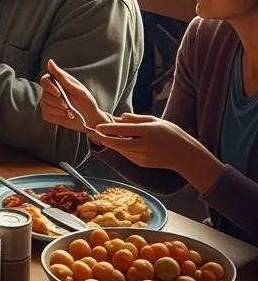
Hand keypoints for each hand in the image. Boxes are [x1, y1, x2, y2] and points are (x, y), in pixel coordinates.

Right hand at [39, 59, 109, 133]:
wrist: (91, 119)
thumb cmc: (86, 102)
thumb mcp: (77, 89)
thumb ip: (62, 77)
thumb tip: (49, 61)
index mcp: (57, 82)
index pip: (44, 80)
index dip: (49, 87)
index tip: (59, 93)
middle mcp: (51, 91)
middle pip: (44, 94)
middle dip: (57, 102)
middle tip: (68, 106)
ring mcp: (48, 102)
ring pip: (44, 105)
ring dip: (58, 110)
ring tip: (69, 112)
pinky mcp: (48, 113)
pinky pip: (46, 115)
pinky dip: (57, 117)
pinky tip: (65, 116)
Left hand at [92, 114, 222, 193]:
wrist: (185, 155)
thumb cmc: (171, 133)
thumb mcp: (155, 120)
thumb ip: (136, 119)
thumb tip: (120, 117)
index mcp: (147, 132)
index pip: (123, 130)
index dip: (108, 129)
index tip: (98, 126)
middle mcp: (144, 145)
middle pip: (118, 143)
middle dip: (104, 139)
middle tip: (94, 132)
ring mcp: (143, 156)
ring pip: (121, 149)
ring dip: (112, 143)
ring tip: (105, 135)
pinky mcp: (143, 163)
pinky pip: (128, 154)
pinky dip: (121, 148)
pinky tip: (119, 142)